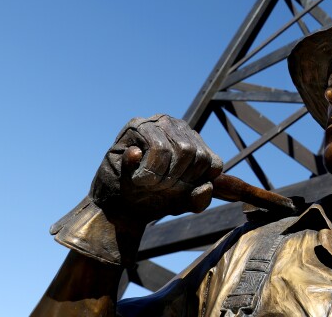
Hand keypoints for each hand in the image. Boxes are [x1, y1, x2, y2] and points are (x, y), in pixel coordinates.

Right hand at [90, 114, 222, 223]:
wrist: (118, 207)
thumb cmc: (152, 199)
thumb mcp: (182, 203)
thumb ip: (201, 199)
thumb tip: (207, 187)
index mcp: (196, 142)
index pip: (213, 163)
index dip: (195, 182)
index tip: (177, 190)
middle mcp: (179, 127)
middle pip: (198, 155)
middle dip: (177, 180)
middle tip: (157, 186)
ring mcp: (158, 123)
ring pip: (183, 150)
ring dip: (163, 176)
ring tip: (147, 181)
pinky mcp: (137, 126)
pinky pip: (159, 149)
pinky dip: (148, 172)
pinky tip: (136, 175)